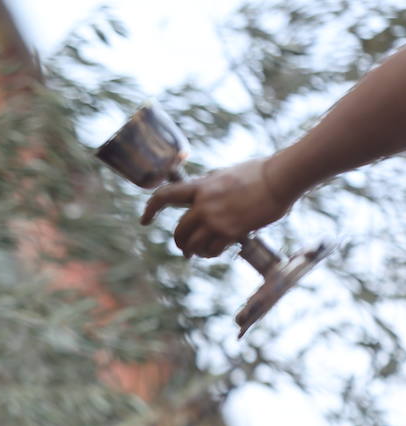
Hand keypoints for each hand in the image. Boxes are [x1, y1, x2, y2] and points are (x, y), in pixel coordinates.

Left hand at [140, 158, 297, 257]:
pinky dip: (210, 254)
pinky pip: (212, 250)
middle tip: (184, 247)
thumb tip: (201, 192)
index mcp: (201, 186)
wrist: (281, 178)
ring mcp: (216, 219)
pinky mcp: (231, 232)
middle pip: (179, 230)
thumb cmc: (259, 172)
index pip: (165, 196)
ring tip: (196, 254)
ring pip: (192, 245)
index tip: (144, 220)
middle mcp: (203, 204)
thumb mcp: (226, 173)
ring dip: (193, 252)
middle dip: (179, 241)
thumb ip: (210, 185)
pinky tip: (212, 253)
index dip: (150, 209)